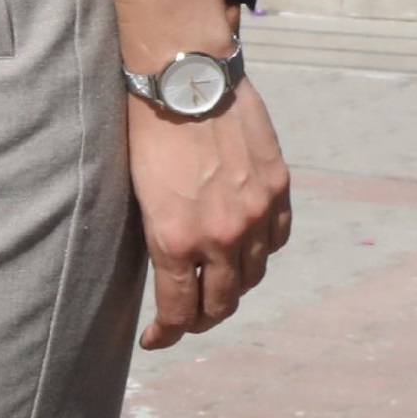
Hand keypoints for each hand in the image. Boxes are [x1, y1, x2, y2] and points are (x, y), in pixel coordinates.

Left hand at [126, 83, 291, 346]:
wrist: (185, 78)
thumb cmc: (146, 131)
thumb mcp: (139, 195)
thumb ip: (162, 237)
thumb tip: (173, 270)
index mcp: (174, 241)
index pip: (177, 311)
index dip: (167, 333)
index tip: (156, 339)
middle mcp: (219, 236)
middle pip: (220, 303)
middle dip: (201, 318)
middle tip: (188, 319)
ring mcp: (254, 215)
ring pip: (252, 276)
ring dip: (234, 287)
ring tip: (217, 285)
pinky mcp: (278, 190)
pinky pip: (277, 240)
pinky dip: (261, 251)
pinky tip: (246, 250)